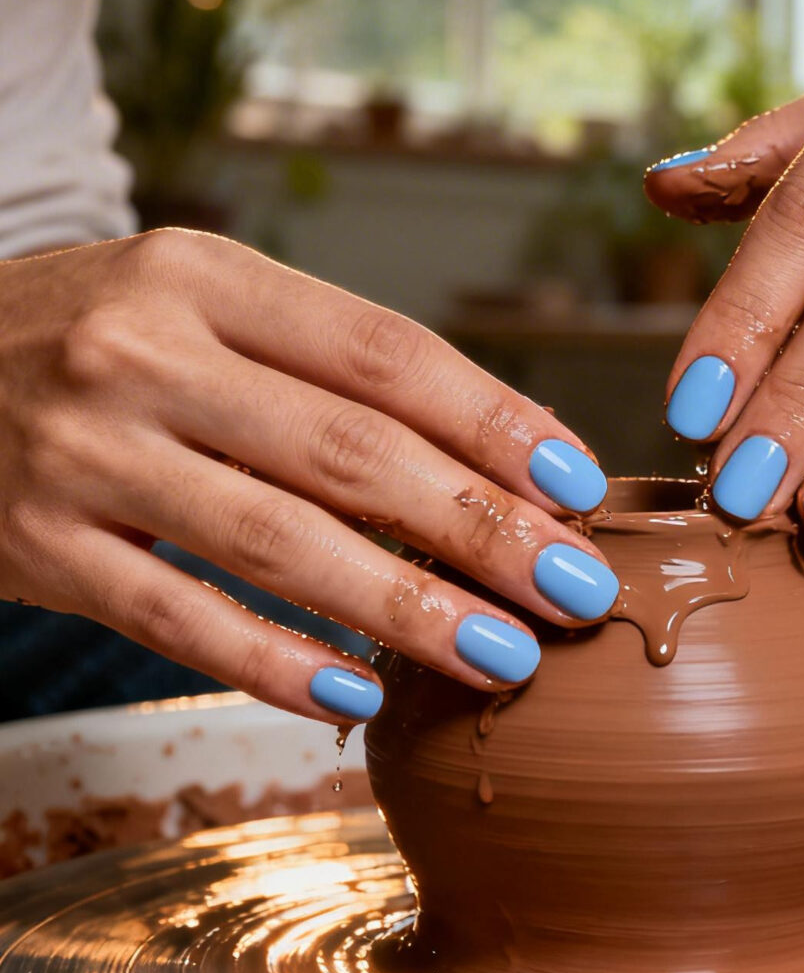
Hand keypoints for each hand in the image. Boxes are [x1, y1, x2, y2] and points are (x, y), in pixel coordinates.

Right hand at [0, 230, 615, 718]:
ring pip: (278, 544)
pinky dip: (278, 664)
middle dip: (483, 528)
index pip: (382, 352)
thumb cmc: (87, 341)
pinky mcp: (36, 547)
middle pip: (350, 451)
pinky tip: (360, 697)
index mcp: (202, 275)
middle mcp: (141, 352)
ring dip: (407, 608)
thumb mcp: (189, 306)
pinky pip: (180, 621)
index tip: (580, 484)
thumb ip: (314, 367)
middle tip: (578, 588)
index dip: (494, 421)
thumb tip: (491, 461)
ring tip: (507, 656)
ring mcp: (82, 453)